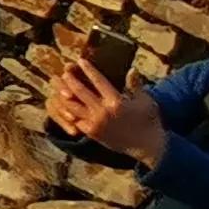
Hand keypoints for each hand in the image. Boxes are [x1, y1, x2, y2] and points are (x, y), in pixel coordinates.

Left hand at [45, 48, 163, 163]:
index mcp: (116, 102)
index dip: (88, 70)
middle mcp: (103, 112)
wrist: (147, 147)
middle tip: (64, 71)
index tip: (80, 60)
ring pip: (73, 106)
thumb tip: (132, 69)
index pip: (98, 81)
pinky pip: (75, 120)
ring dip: (64, 95)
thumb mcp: (145, 101)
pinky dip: (68, 112)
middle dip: (70, 80)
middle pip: (80, 92)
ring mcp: (95, 123)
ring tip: (59, 86)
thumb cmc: (149, 121)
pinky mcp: (92, 133)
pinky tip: (63, 104)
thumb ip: (136, 85)